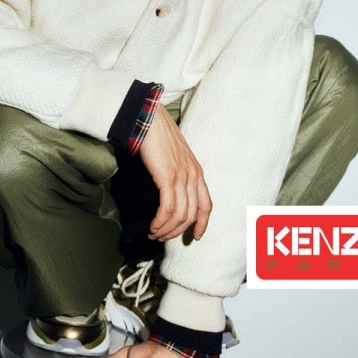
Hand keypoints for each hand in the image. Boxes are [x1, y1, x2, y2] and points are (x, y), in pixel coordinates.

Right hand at [138, 104, 211, 241]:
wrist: (150, 120)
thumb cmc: (159, 137)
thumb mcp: (176, 157)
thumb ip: (178, 173)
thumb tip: (170, 191)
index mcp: (197, 172)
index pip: (206, 205)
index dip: (202, 224)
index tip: (195, 237)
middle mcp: (193, 176)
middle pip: (191, 214)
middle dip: (177, 231)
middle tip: (162, 237)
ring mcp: (181, 176)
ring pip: (179, 214)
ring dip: (166, 229)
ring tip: (154, 234)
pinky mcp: (167, 177)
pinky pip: (167, 207)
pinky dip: (160, 221)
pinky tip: (153, 226)